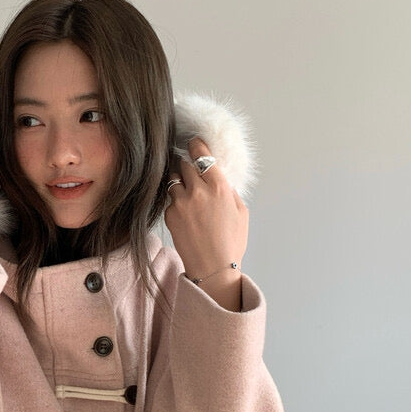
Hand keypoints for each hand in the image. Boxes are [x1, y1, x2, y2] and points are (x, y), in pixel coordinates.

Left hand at [164, 137, 247, 280]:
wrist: (212, 268)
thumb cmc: (231, 242)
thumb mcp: (241, 212)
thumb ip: (229, 190)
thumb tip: (220, 177)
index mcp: (219, 187)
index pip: (202, 155)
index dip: (196, 146)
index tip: (193, 143)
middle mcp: (198, 191)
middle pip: (184, 163)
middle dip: (186, 164)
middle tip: (188, 167)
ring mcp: (181, 202)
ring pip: (173, 178)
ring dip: (178, 179)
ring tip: (185, 189)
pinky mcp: (169, 214)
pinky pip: (170, 198)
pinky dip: (175, 199)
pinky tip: (184, 210)